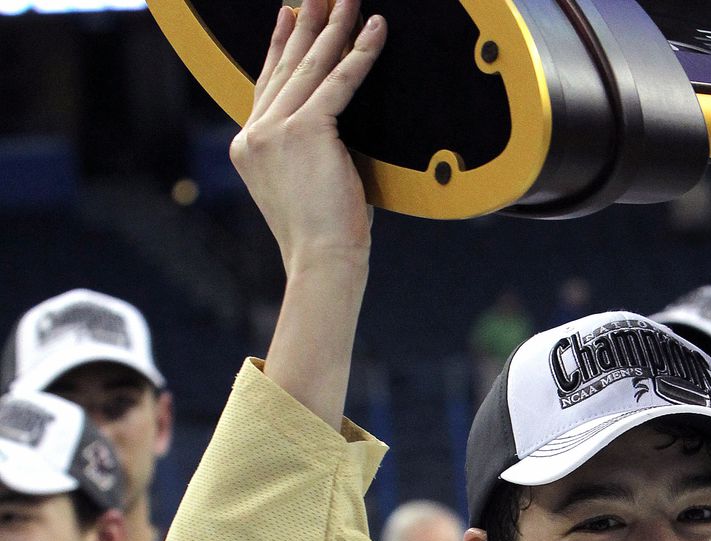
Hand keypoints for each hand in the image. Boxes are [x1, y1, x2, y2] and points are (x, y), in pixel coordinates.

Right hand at [237, 0, 388, 424]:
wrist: (322, 260)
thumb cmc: (324, 235)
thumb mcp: (303, 183)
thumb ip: (305, 150)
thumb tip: (328, 127)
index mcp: (249, 146)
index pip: (268, 83)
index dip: (281, 45)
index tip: (291, 14)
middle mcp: (255, 133)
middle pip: (286, 65)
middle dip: (307, 23)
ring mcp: (275, 131)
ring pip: (311, 66)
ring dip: (334, 27)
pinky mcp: (306, 132)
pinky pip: (339, 82)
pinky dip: (360, 53)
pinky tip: (374, 29)